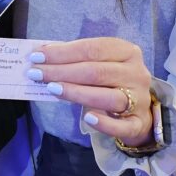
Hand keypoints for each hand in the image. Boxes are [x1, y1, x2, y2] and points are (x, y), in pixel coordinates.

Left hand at [27, 38, 153, 146]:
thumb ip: (75, 58)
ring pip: (108, 97)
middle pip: (96, 72)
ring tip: (52, 88)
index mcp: (127, 51)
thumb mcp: (99, 63)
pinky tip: (87, 118)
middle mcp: (136, 73)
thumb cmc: (111, 80)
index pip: (92, 49)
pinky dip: (105, 123)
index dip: (63, 52)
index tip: (36, 56)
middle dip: (62, 71)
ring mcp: (140, 99)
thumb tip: (41, 53)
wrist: (138, 107)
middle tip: (36, 73)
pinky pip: (123, 126)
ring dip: (76, 93)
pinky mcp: (139, 123)